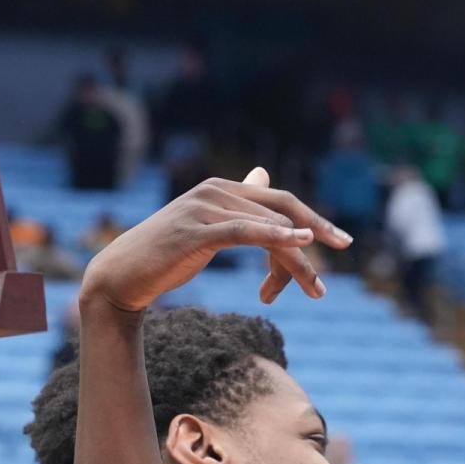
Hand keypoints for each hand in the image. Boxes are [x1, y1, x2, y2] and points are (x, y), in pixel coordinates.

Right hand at [80, 173, 349, 312]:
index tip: (341, 241)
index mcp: (223, 189)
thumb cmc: (165, 255)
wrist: (121, 277)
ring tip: (316, 289)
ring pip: (270, 228)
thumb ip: (238, 205)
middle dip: (318, 231)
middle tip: (343, 250)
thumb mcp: (208, 226)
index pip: (281, 201)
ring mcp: (204, 208)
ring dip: (298, 261)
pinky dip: (276, 239)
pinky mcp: (195, 231)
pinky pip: (246, 232)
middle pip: (284, 209)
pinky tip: (300, 246)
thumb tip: (261, 174)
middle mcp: (216, 191)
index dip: (314, 219)